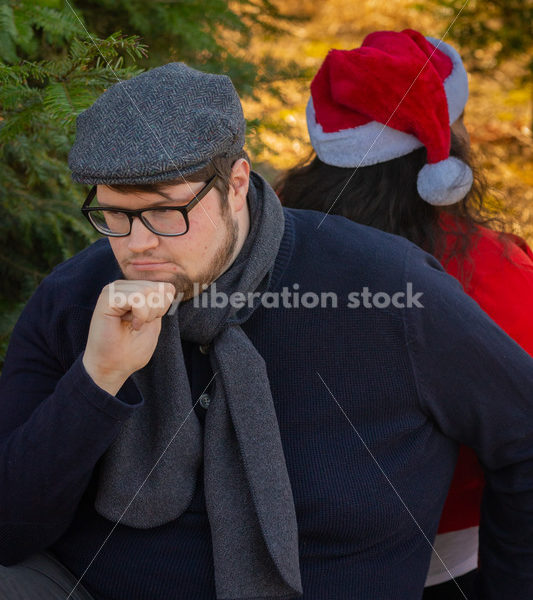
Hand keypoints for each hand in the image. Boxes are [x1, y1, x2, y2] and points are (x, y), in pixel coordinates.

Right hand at [82, 280, 175, 394]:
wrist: (112, 367)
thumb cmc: (131, 349)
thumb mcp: (154, 322)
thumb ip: (160, 302)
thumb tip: (169, 286)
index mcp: (134, 290)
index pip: (166, 288)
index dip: (164, 309)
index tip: (148, 322)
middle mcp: (123, 287)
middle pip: (157, 288)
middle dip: (155, 312)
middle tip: (139, 326)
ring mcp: (113, 290)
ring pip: (147, 290)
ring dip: (146, 314)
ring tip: (133, 325)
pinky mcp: (107, 298)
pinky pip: (136, 297)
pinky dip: (139, 314)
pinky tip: (130, 324)